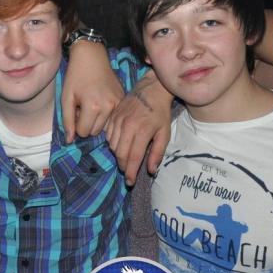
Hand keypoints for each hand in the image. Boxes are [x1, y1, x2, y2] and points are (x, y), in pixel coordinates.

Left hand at [62, 41, 123, 141]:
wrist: (92, 56)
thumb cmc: (75, 76)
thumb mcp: (66, 98)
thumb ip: (67, 121)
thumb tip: (70, 141)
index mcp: (93, 107)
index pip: (83, 132)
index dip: (76, 123)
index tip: (75, 110)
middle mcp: (109, 107)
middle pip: (95, 131)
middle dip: (86, 123)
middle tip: (82, 107)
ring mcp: (118, 103)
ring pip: (105, 126)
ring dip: (96, 120)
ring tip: (91, 104)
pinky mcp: (123, 99)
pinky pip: (113, 116)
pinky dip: (106, 114)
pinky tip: (100, 101)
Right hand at [106, 70, 171, 184]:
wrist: (150, 90)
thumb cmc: (160, 113)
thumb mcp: (164, 133)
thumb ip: (157, 152)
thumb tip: (151, 170)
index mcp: (142, 131)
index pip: (133, 157)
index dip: (130, 172)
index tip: (130, 182)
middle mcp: (127, 126)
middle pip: (120, 153)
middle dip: (123, 166)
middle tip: (128, 171)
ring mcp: (118, 120)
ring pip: (112, 145)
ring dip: (118, 155)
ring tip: (125, 157)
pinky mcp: (112, 116)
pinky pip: (107, 135)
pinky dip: (112, 143)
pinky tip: (120, 144)